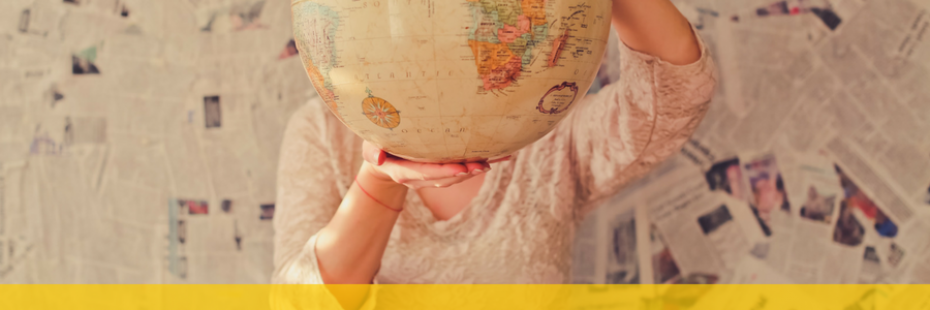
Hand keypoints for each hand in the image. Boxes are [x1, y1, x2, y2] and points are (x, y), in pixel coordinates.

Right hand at [360, 141, 509, 188]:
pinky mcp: (445, 167)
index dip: (443, 172)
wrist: (384, 158)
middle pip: (445, 178)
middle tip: (482, 166)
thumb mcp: (370, 147)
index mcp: (405, 172)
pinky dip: (485, 160)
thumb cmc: (377, 146)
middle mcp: (421, 176)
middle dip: (464, 174)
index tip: (461, 169)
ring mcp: (434, 174)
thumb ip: (372, 152)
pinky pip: (466, 166)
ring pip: (456, 175)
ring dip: (474, 170)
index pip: (425, 174)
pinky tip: (504, 155)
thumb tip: (377, 159)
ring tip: (493, 162)